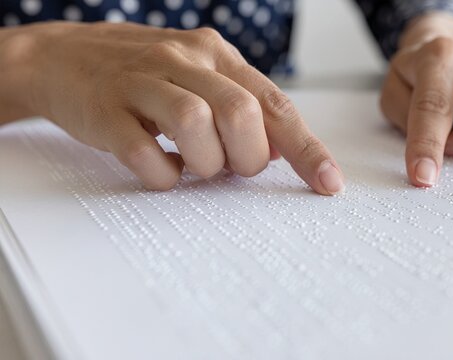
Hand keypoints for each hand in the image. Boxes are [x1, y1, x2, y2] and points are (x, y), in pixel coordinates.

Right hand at [4, 22, 343, 193]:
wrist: (62, 58)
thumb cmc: (145, 76)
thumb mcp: (200, 77)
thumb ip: (243, 107)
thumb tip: (284, 152)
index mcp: (218, 56)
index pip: (275, 104)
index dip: (307, 149)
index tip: (329, 184)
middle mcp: (185, 60)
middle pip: (241, 113)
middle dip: (247, 157)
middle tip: (231, 168)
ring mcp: (142, 81)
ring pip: (195, 124)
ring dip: (205, 163)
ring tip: (193, 165)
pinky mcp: (105, 109)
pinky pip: (142, 152)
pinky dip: (161, 174)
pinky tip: (160, 168)